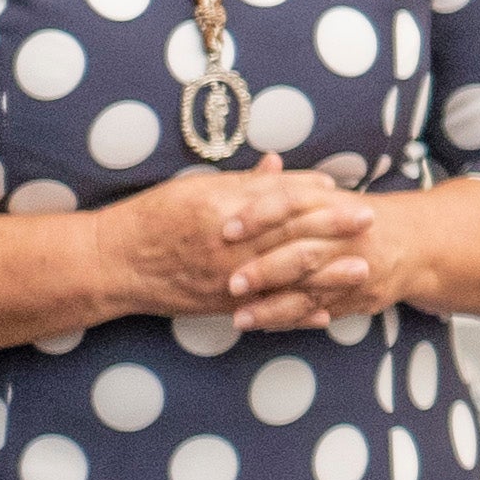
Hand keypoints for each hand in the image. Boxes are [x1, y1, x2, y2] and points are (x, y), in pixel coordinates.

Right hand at [95, 164, 374, 327]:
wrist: (111, 264)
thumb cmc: (151, 219)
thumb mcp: (193, 190)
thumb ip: (240, 183)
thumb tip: (279, 166)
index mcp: (220, 210)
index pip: (275, 200)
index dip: (311, 194)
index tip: (340, 188)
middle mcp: (227, 245)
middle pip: (289, 235)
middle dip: (332, 228)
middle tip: (368, 219)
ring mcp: (226, 279)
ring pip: (285, 277)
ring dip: (327, 274)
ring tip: (361, 268)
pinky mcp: (221, 306)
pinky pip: (266, 311)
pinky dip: (296, 313)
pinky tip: (325, 312)